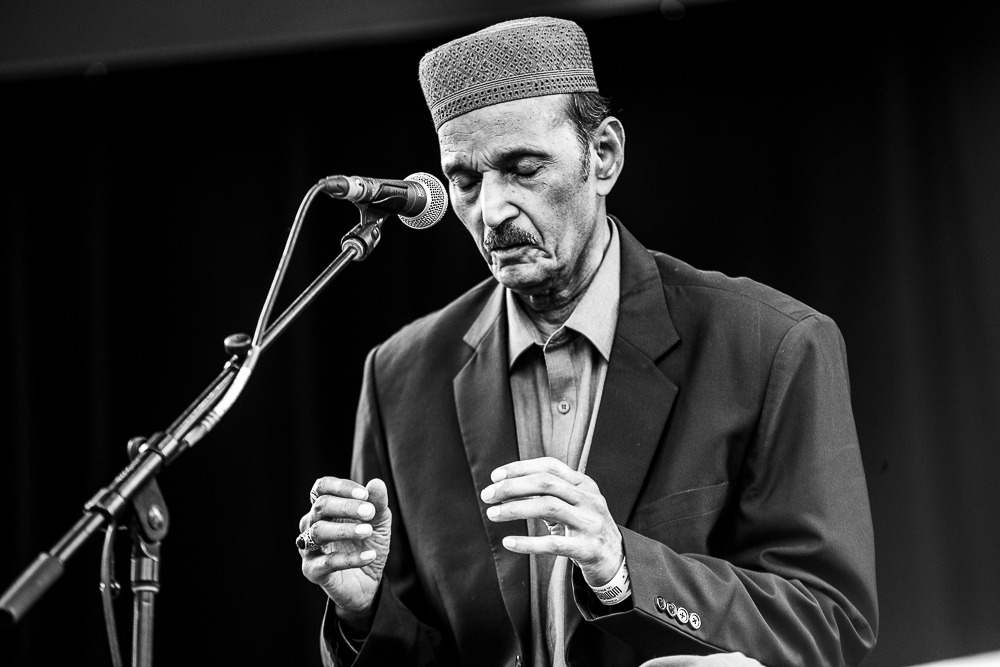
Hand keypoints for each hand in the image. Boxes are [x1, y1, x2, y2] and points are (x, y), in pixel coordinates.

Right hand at [298, 477, 391, 626]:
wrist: (368, 581)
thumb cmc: (368, 544)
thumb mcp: (379, 523)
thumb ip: (378, 503)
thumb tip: (376, 483)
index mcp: (325, 508)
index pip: (321, 487)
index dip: (341, 487)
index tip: (364, 493)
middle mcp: (312, 524)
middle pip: (320, 506)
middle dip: (346, 506)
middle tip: (370, 512)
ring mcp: (309, 548)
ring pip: (318, 531)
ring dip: (345, 529)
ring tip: (367, 531)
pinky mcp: (312, 571)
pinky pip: (327, 562)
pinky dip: (350, 559)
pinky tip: (371, 556)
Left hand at [479, 457, 622, 585]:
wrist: (616, 559)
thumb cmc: (585, 528)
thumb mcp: (574, 503)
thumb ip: (549, 492)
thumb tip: (507, 485)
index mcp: (585, 484)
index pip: (549, 466)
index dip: (521, 467)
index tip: (495, 475)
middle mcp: (589, 499)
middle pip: (546, 483)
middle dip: (512, 486)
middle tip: (487, 495)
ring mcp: (590, 523)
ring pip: (548, 507)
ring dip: (515, 509)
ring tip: (493, 514)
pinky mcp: (587, 548)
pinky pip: (553, 544)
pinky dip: (528, 543)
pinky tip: (509, 542)